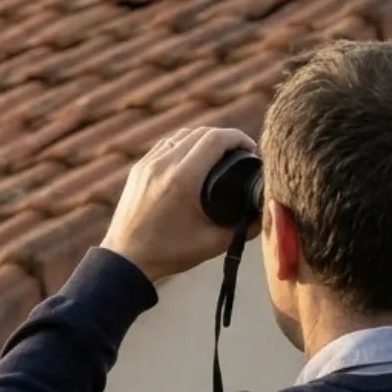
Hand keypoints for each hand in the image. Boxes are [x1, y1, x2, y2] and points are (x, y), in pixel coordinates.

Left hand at [98, 126, 257, 280]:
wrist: (126, 260)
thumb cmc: (169, 253)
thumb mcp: (214, 242)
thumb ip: (244, 227)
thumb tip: (266, 214)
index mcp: (183, 178)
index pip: (216, 139)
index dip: (239, 138)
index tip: (251, 149)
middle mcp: (163, 164)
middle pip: (201, 132)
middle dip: (225, 137)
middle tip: (240, 152)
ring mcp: (147, 164)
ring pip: (181, 135)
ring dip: (203, 138)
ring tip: (219, 153)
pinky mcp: (138, 169)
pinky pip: (165, 145)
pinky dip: (183, 144)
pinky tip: (193, 156)